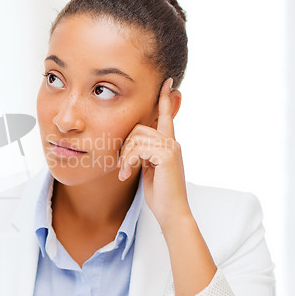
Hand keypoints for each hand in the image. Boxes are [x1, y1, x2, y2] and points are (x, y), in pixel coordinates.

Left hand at [118, 77, 190, 228]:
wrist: (171, 212)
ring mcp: (171, 147)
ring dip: (125, 157)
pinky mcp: (167, 155)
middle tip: (122, 167)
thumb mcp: (149, 169)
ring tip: (124, 173)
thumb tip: (134, 144)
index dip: (165, 99)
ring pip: (136, 138)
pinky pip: (137, 149)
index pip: (166, 116)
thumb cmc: (160, 194)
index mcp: (167, 144)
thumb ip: (145, 153)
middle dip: (125, 147)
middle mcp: (171, 142)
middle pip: (138, 128)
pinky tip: (126, 175)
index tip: (167, 82)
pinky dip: (128, 162)